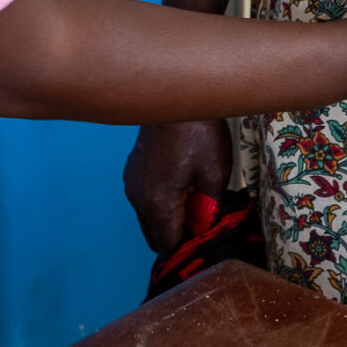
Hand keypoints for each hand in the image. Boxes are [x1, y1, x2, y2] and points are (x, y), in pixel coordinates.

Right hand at [123, 116, 233, 256]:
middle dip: (179, 238)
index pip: (168, 247)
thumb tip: (204, 230)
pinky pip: (146, 197)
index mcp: (156, 204)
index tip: (206, 251)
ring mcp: (132, 181)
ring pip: (149, 216)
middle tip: (205, 229)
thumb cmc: (198, 132)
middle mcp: (137, 198)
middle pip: (155, 235)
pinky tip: (183, 188)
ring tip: (197, 207)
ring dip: (170, 219)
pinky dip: (162, 202)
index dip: (188, 253)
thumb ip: (208, 209)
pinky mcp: (134, 167)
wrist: (174, 93)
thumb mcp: (214, 173)